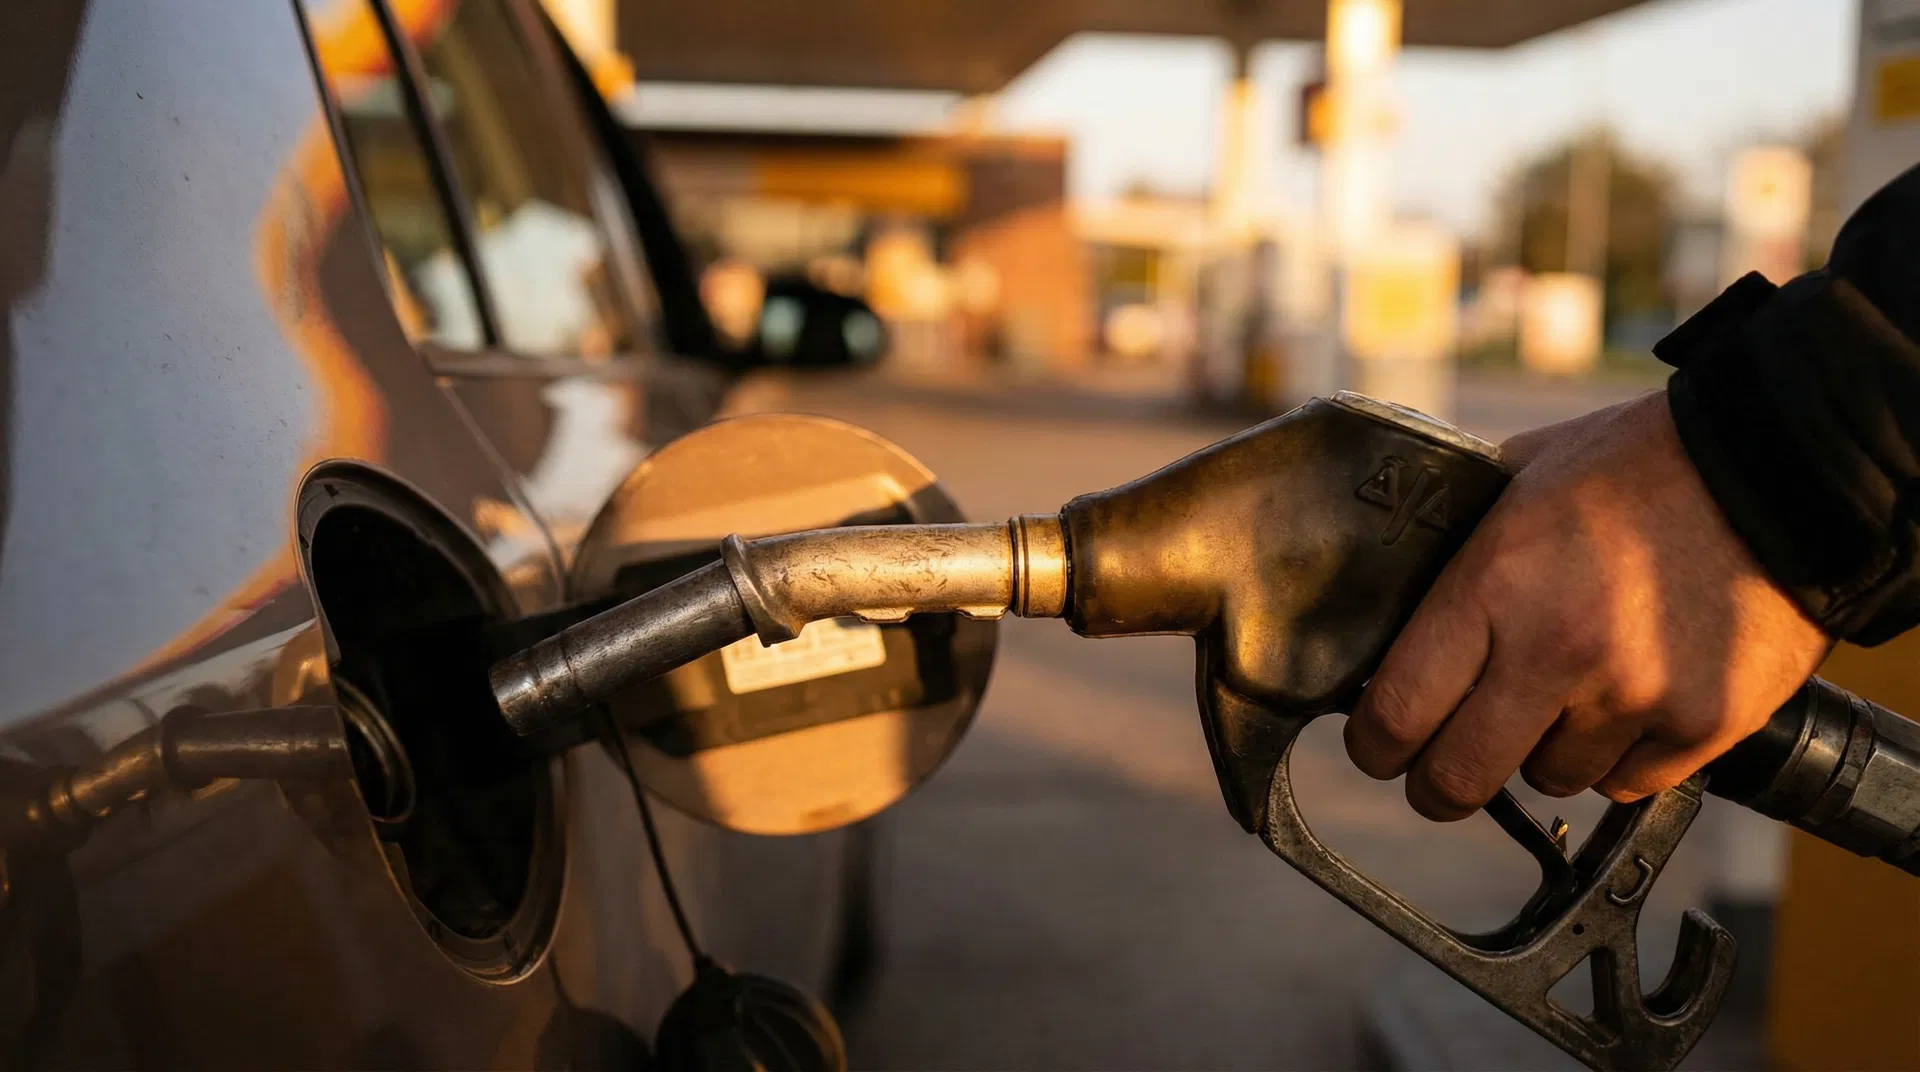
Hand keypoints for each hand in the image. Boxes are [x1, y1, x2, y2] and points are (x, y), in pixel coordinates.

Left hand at [1346, 392, 1829, 820]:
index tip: (1378, 745)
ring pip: (1547, 781)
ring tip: (1565, 695)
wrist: (1781, 468)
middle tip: (1441, 766)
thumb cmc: (1639, 466)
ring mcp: (1635, 695)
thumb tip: (1394, 592)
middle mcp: (1558, 650)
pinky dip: (1618, 758)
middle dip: (1437, 783)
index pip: (1396, 712)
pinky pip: (1627, 783)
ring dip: (1541, 753)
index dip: (1374, 745)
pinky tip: (1629, 702)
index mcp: (1494, 584)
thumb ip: (1458, 540)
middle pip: (1457, 779)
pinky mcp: (1703, 726)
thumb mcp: (1520, 477)